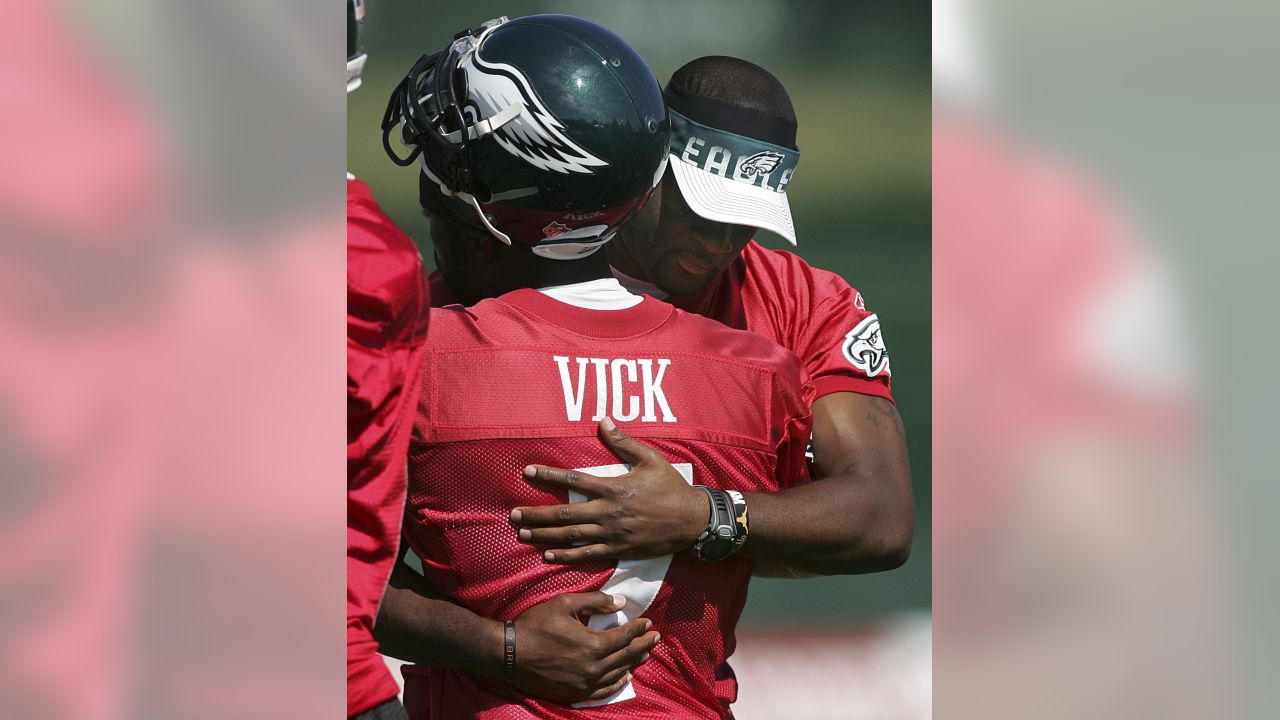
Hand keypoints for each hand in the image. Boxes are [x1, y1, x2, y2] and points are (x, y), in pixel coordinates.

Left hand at [512, 417, 709, 562]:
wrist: (690, 521)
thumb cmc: (671, 487)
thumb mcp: (651, 459)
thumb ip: (624, 442)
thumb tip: (603, 420)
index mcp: (613, 488)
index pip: (573, 481)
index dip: (548, 476)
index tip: (528, 472)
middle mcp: (608, 512)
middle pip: (564, 514)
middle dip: (536, 513)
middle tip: (513, 514)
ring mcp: (612, 534)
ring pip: (571, 536)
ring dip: (545, 535)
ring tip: (523, 533)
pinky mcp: (618, 550)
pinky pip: (587, 555)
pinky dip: (566, 556)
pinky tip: (549, 555)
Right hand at [513, 591, 659, 703]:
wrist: (509, 654)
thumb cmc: (536, 625)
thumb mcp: (565, 603)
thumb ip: (596, 601)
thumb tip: (621, 603)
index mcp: (593, 644)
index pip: (625, 636)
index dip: (638, 628)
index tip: (648, 622)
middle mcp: (593, 668)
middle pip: (626, 656)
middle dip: (643, 645)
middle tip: (655, 637)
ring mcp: (584, 684)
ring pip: (617, 674)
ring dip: (633, 663)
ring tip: (645, 654)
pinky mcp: (574, 694)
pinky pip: (603, 691)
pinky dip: (617, 683)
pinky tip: (624, 677)